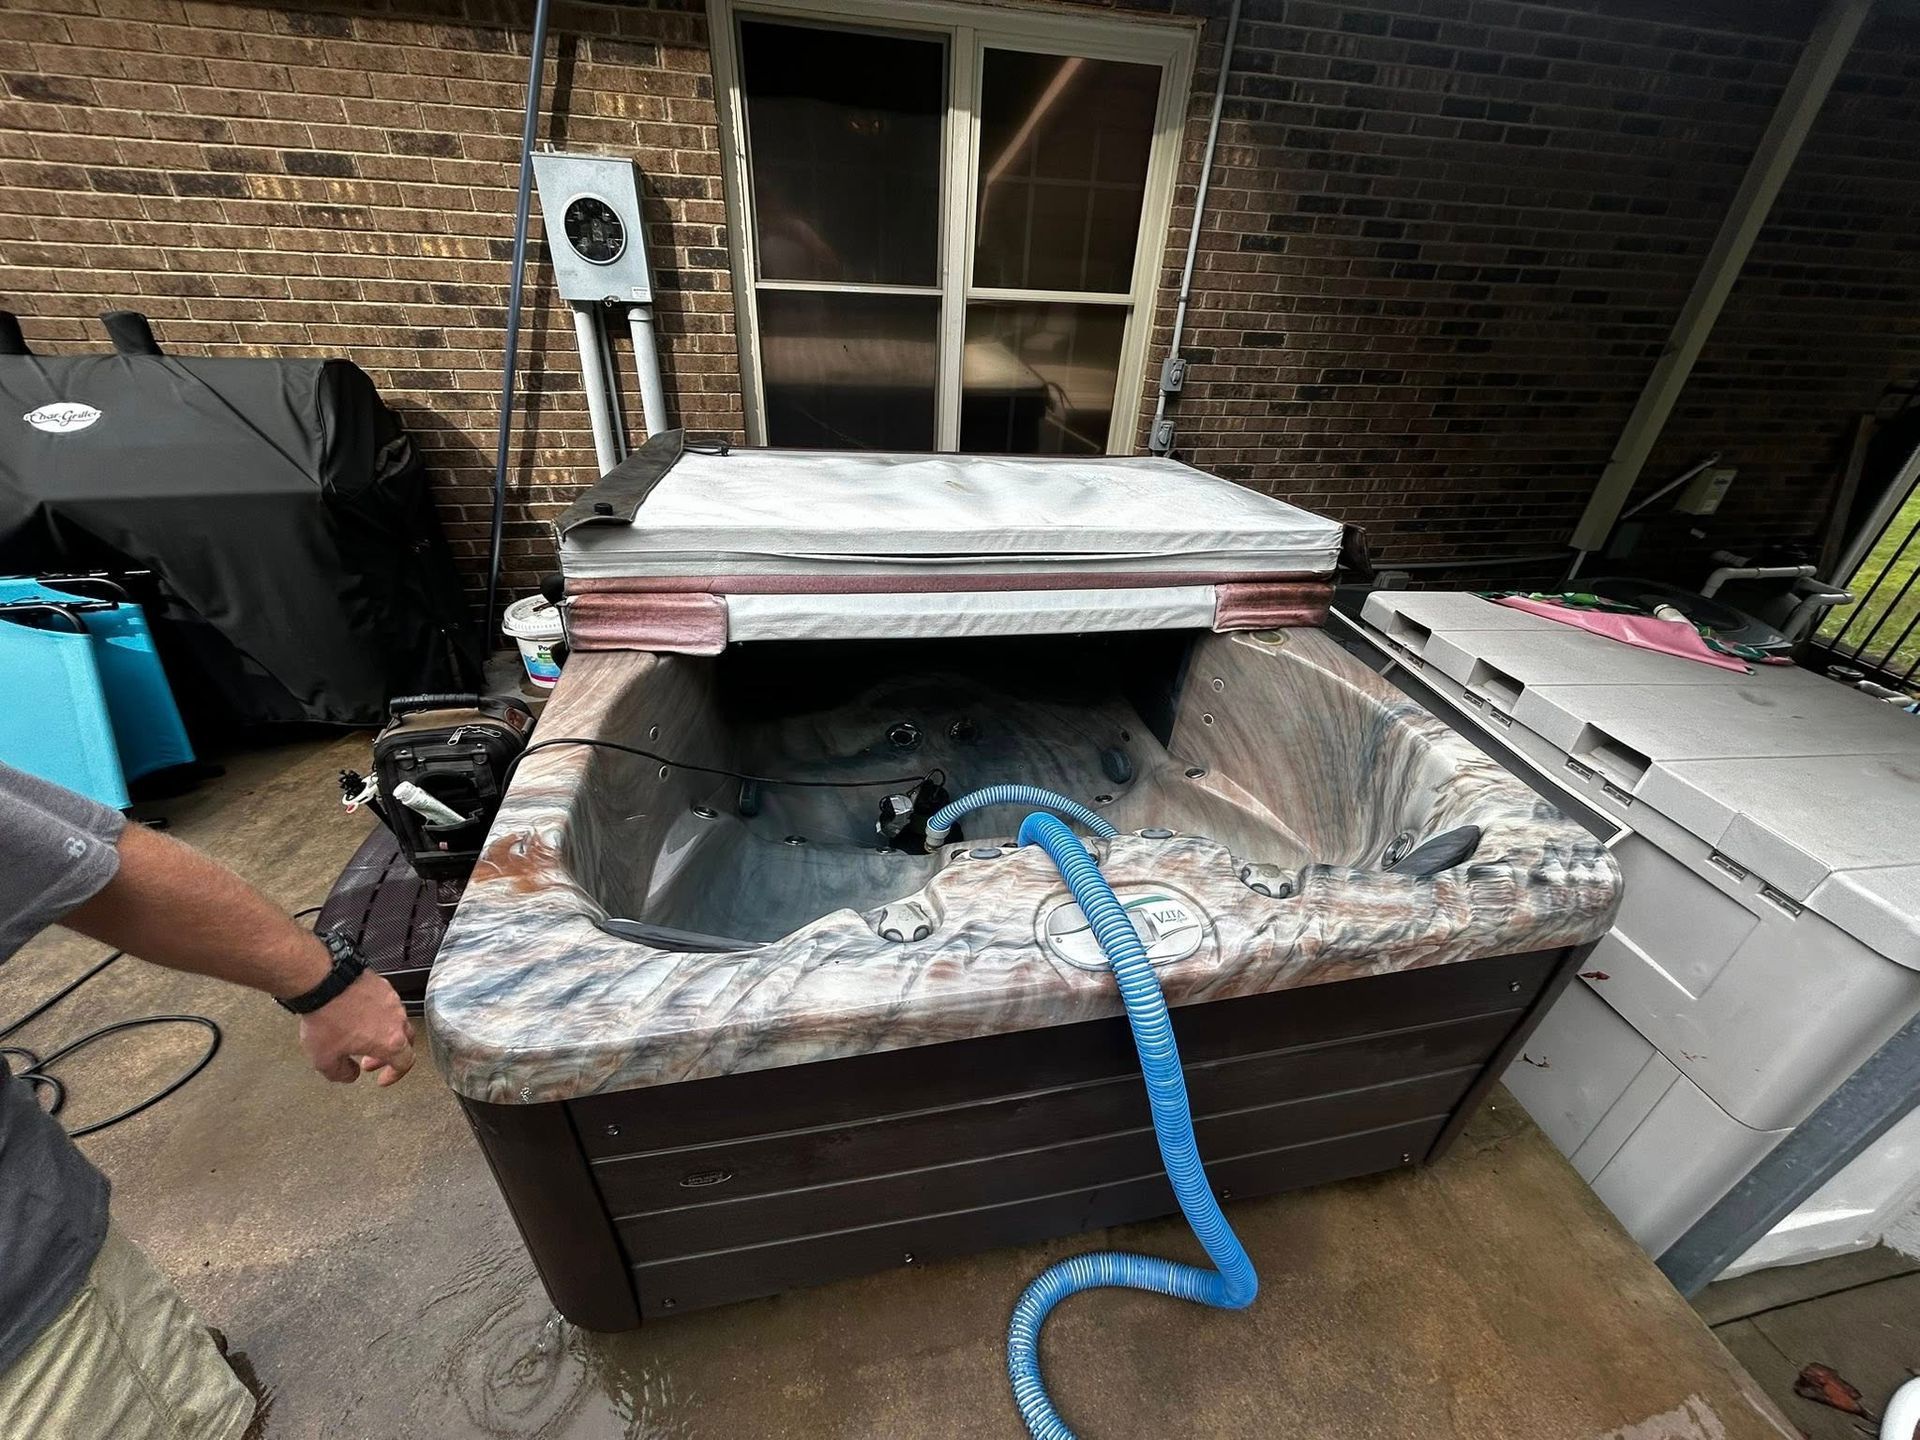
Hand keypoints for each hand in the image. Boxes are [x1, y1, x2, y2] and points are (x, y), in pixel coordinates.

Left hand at [298, 971, 415, 1085]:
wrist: (324, 982)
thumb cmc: (327, 1019)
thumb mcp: (325, 1060)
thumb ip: (342, 1074)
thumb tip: (350, 1075)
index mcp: (391, 1042)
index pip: (405, 1063)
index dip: (394, 1075)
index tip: (382, 1079)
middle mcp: (397, 1020)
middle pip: (405, 1043)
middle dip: (387, 1056)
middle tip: (367, 1061)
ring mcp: (392, 1000)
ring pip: (396, 1023)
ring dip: (382, 1035)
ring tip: (359, 1036)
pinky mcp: (383, 985)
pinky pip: (386, 1006)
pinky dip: (376, 1016)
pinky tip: (356, 1016)